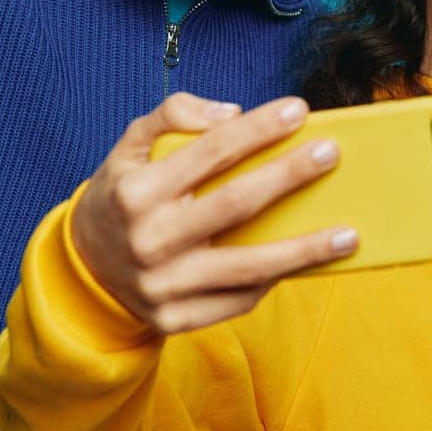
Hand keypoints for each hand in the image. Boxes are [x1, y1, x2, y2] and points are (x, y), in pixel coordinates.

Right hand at [70, 92, 357, 336]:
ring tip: (348, 234)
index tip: (298, 110)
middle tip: (331, 154)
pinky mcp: (174, 320)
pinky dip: (273, 281)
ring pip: (248, 267)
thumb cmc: (121, 196)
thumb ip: (173, 115)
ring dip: (304, 251)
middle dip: (289, 176)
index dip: (257, 129)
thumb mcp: (129, 146)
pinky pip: (237, 301)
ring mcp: (163, 285)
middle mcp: (150, 239)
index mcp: (138, 190)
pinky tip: (303, 263)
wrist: (83, 269)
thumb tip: (231, 113)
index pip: (210, 152)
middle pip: (235, 204)